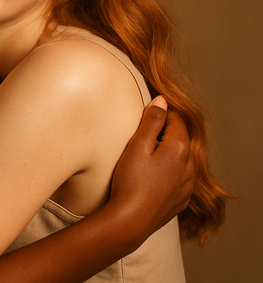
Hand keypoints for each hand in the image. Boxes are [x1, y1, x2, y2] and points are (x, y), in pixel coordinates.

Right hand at [110, 96, 194, 240]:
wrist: (130, 220)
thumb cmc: (130, 181)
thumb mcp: (137, 146)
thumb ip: (151, 121)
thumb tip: (162, 100)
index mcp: (179, 149)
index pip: (176, 120)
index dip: (162, 113)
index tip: (148, 113)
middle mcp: (190, 166)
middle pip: (181, 139)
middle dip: (166, 132)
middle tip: (143, 134)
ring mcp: (188, 185)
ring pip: (182, 159)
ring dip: (169, 152)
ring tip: (146, 156)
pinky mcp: (181, 199)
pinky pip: (180, 178)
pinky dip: (169, 171)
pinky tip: (151, 176)